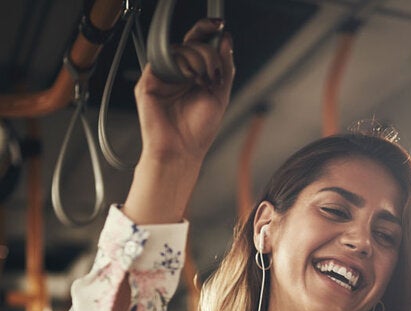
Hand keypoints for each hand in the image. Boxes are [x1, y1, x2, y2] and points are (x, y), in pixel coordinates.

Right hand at [125, 18, 234, 223]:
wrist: (183, 150)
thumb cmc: (199, 129)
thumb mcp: (221, 94)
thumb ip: (225, 66)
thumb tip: (226, 39)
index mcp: (192, 73)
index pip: (198, 43)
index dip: (207, 30)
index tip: (220, 24)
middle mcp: (176, 72)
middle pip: (191, 42)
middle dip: (208, 52)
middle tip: (214, 73)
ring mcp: (162, 75)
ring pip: (181, 48)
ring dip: (199, 60)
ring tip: (204, 82)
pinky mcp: (149, 81)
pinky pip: (166, 60)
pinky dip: (184, 66)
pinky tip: (191, 80)